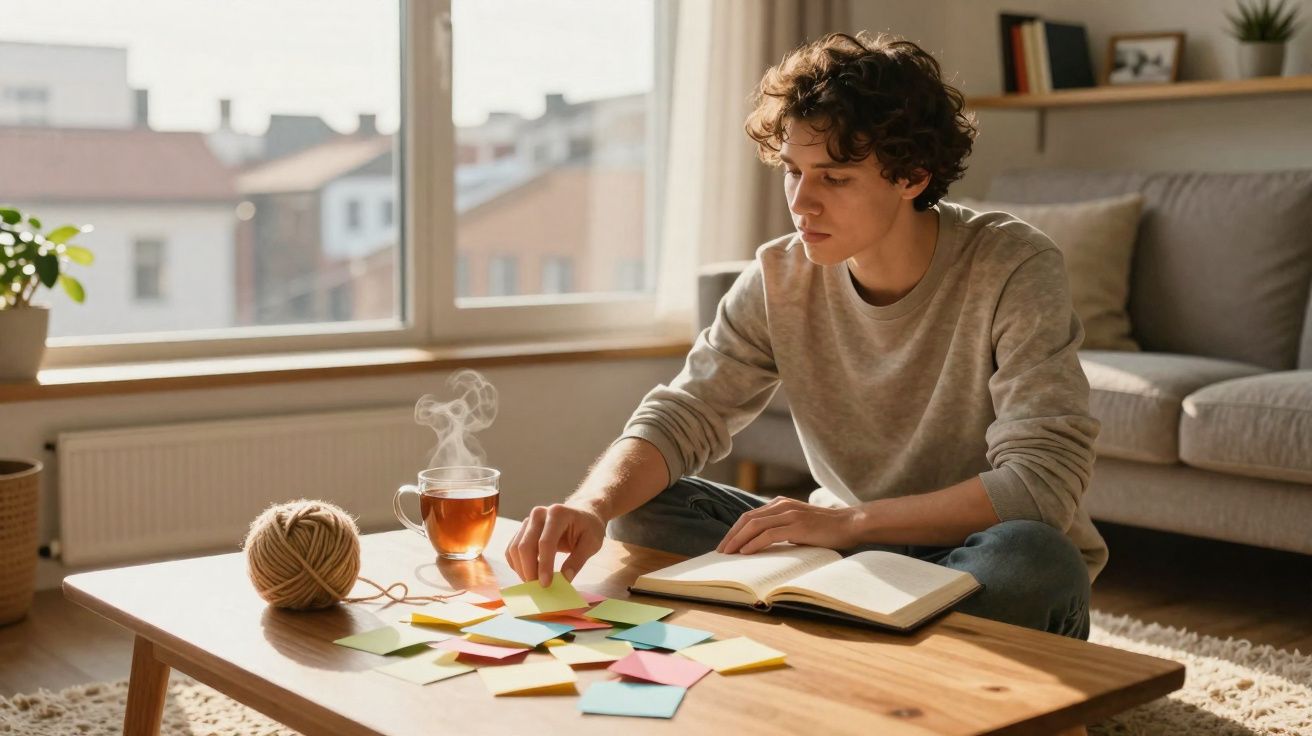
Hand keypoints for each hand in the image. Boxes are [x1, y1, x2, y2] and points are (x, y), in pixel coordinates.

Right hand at [504, 502, 605, 585]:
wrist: (583, 513)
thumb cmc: (589, 528)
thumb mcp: (592, 543)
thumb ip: (578, 561)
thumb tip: (564, 579)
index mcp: (558, 514)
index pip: (545, 542)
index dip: (544, 565)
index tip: (546, 584)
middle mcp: (539, 514)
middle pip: (525, 546)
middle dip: (529, 570)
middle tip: (538, 588)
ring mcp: (528, 521)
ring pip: (514, 548)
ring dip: (522, 569)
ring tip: (535, 583)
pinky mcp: (522, 530)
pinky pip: (511, 549)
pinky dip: (517, 564)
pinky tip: (529, 573)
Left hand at [716, 497, 867, 554]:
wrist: (850, 524)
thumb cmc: (826, 529)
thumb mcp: (799, 526)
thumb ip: (782, 530)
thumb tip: (763, 546)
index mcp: (781, 504)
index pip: (750, 516)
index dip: (735, 530)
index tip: (726, 545)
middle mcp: (782, 506)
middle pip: (747, 519)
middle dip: (731, 535)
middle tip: (720, 551)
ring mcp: (789, 514)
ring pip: (754, 525)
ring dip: (738, 540)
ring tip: (728, 553)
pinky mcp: (797, 526)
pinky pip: (769, 534)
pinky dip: (754, 543)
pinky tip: (745, 552)